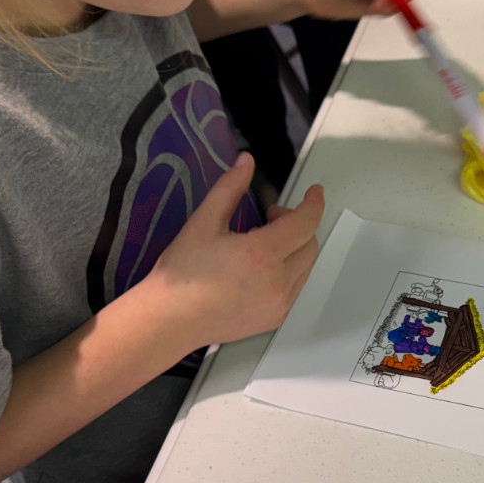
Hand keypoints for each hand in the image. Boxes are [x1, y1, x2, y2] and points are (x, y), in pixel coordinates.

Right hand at [148, 155, 324, 348]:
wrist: (170, 319)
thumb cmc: (182, 274)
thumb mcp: (203, 223)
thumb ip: (229, 188)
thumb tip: (246, 163)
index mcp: (262, 254)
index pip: (305, 223)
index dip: (313, 203)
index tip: (313, 193)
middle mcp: (278, 282)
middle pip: (309, 244)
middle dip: (296, 224)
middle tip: (268, 219)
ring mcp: (279, 304)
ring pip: (305, 267)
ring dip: (294, 248)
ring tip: (260, 244)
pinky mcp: (274, 319)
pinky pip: (294, 288)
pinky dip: (288, 271)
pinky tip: (260, 268)